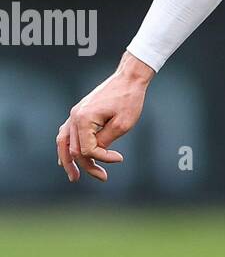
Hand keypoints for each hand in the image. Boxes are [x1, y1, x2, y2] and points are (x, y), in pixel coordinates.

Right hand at [56, 52, 153, 182]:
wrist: (128, 79)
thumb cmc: (128, 100)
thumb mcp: (122, 124)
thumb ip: (106, 141)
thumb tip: (95, 154)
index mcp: (84, 118)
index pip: (87, 149)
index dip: (103, 158)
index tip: (120, 158)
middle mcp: (75, 116)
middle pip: (74, 149)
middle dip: (87, 166)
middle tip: (103, 178)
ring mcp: (74, 114)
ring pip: (63, 143)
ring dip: (68, 161)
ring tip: (74, 176)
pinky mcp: (79, 113)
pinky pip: (66, 134)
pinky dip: (66, 148)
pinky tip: (67, 159)